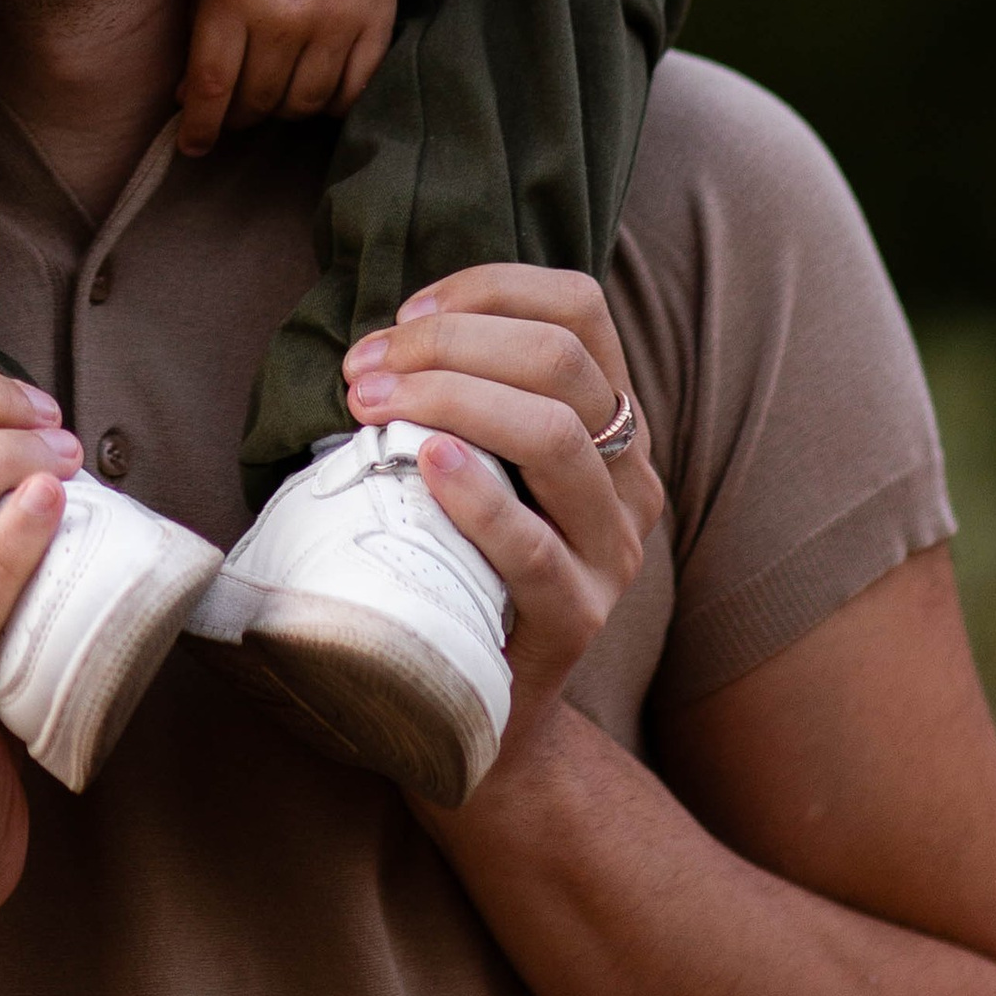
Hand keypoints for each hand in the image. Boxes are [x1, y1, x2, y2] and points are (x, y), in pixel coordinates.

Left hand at [177, 0, 422, 153]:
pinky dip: (329, 101)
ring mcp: (337, 21)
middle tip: (231, 108)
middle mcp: (286, 16)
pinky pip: (353, 91)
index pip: (212, 88)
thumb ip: (198, 28)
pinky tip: (312, 86)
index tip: (192, 146)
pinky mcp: (376, 20)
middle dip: (238, 115)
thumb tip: (190, 99)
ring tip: (270, 92)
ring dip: (281, 110)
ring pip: (305, 105)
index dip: (199, 128)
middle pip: (259, 103)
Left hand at [341, 265, 662, 771]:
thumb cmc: (460, 558)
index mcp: (612, 419)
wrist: (482, 708)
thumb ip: (465, 394)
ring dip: (448, 399)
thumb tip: (378, 336)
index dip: (488, 288)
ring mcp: (612, 550)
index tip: (403, 313)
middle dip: (450, 342)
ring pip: (554, 434)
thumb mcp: (481, 460)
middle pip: (561, 360)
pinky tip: (427, 465)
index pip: (579, 306)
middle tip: (364, 367)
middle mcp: (630, 475)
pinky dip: (477, 494)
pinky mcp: (577, 619)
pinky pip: (533, 545)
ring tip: (371, 403)